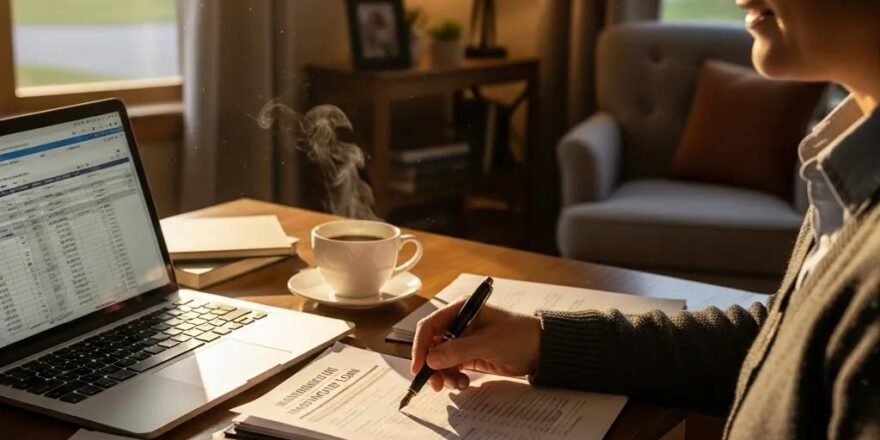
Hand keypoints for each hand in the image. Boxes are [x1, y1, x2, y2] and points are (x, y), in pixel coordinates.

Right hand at [410, 295, 540, 391]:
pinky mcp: (471, 355)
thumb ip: (458, 351)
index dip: (421, 345)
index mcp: (461, 309)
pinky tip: (463, 384)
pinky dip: (454, 377)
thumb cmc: (518, 335)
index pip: (431, 325)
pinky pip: (453, 367)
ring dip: (444, 374)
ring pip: (441, 359)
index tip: (419, 365)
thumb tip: (431, 359)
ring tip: (456, 385)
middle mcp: (460, 323)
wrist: (541, 350)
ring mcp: (465, 340)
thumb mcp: (487, 343)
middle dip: (432, 364)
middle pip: (433, 344)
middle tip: (435, 383)